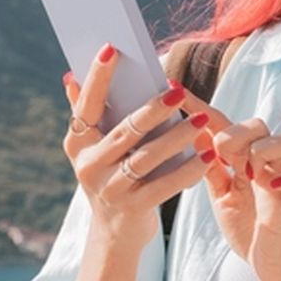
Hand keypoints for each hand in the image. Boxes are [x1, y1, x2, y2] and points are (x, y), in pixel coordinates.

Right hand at [61, 43, 218, 252]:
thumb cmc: (111, 174)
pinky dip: (188, 169)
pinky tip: (208, 155)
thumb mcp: (95, 147)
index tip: (111, 48)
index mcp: (77, 143)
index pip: (86, 104)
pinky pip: (164, 186)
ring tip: (201, 119)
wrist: (115, 232)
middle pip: (124, 131)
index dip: (97, 77)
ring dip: (177, 136)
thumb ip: (88, 113)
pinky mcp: (133, 209)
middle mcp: (88, 166)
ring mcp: (109, 189)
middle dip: (152, 109)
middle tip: (178, 90)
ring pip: (147, 158)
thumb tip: (71, 75)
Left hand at [176, 94, 280, 280]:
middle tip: (224, 155)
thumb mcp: (221, 194)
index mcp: (244, 158)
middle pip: (260, 125)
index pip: (223, 124)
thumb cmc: (247, 225)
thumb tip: (188, 132)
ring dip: (266, 149)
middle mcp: (267, 162)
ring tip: (251, 171)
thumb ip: (210, 166)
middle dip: (238, 134)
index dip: (201, 108)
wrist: (269, 263)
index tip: (176, 91)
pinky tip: (272, 187)